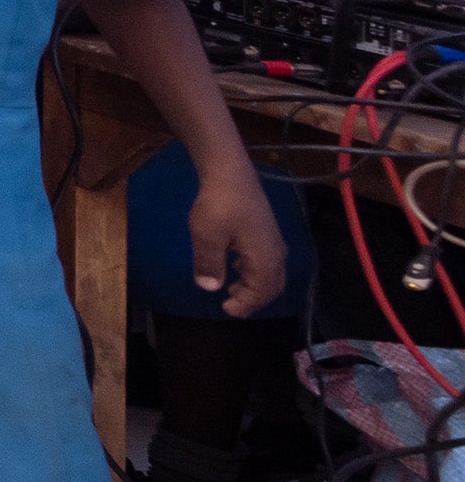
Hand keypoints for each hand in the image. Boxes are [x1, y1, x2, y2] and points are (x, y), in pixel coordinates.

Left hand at [189, 166, 289, 319]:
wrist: (229, 172)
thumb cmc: (219, 205)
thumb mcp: (206, 237)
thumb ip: (208, 264)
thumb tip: (210, 288)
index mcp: (265, 257)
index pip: (262, 292)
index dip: (246, 304)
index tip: (225, 309)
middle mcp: (276, 251)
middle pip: (271, 285)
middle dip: (253, 298)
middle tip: (231, 304)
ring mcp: (273, 240)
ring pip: (270, 273)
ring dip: (253, 285)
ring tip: (230, 287)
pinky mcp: (266, 231)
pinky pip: (265, 260)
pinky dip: (252, 270)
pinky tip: (234, 264)